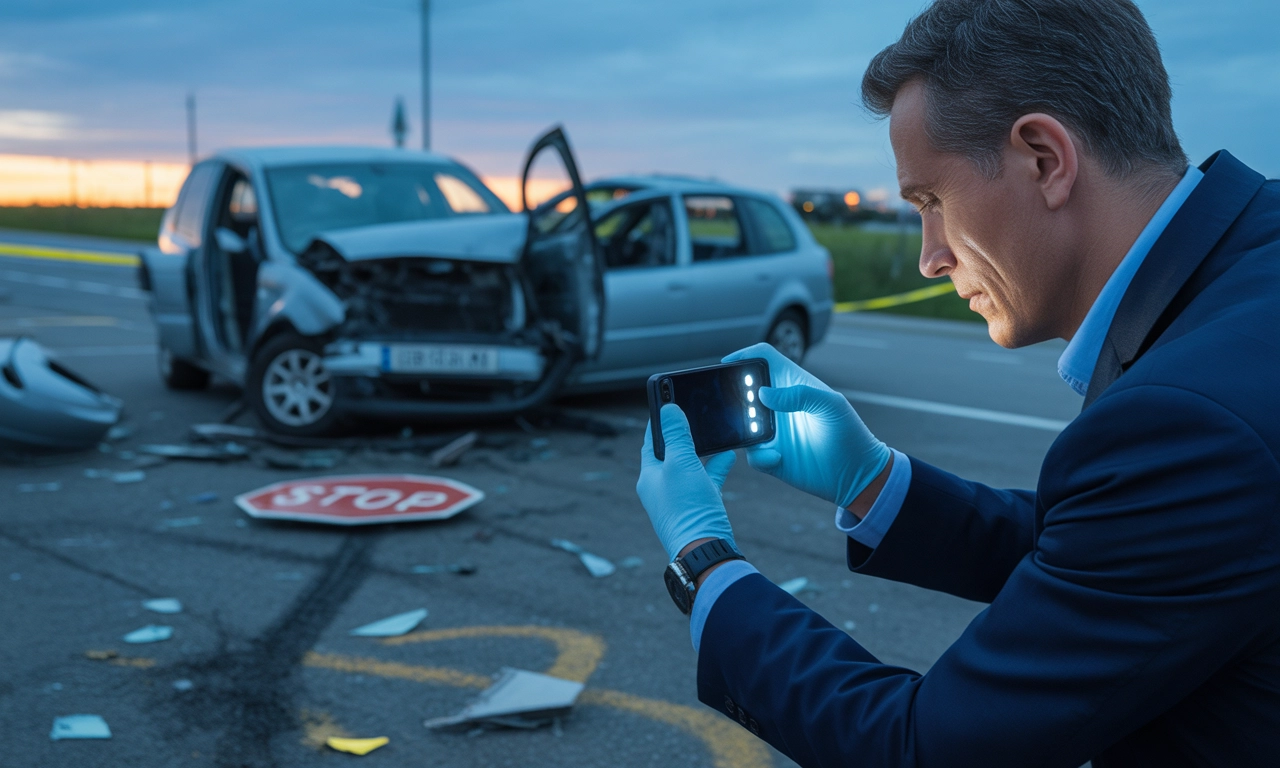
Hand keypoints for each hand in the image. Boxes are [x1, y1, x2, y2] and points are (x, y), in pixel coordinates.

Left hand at [636, 403, 737, 560]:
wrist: (705, 551)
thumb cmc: (688, 508)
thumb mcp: (680, 463)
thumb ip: (676, 435)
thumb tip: (668, 408)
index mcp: (649, 476)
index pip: (651, 440)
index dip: (660, 421)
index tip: (670, 402)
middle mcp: (661, 487)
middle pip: (672, 452)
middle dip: (686, 433)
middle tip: (697, 414)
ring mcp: (680, 498)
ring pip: (691, 465)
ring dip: (704, 449)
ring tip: (716, 432)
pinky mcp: (699, 507)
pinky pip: (707, 480)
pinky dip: (717, 467)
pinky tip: (730, 455)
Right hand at [723, 343, 889, 508]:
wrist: (858, 476)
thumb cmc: (851, 434)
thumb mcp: (832, 406)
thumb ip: (801, 394)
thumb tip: (763, 393)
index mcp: (793, 385)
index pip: (763, 360)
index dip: (745, 356)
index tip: (728, 364)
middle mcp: (778, 406)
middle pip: (744, 390)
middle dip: (733, 394)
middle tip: (731, 404)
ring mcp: (772, 432)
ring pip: (741, 424)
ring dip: (741, 428)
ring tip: (758, 435)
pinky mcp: (771, 457)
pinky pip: (752, 454)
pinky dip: (759, 455)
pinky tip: (778, 457)